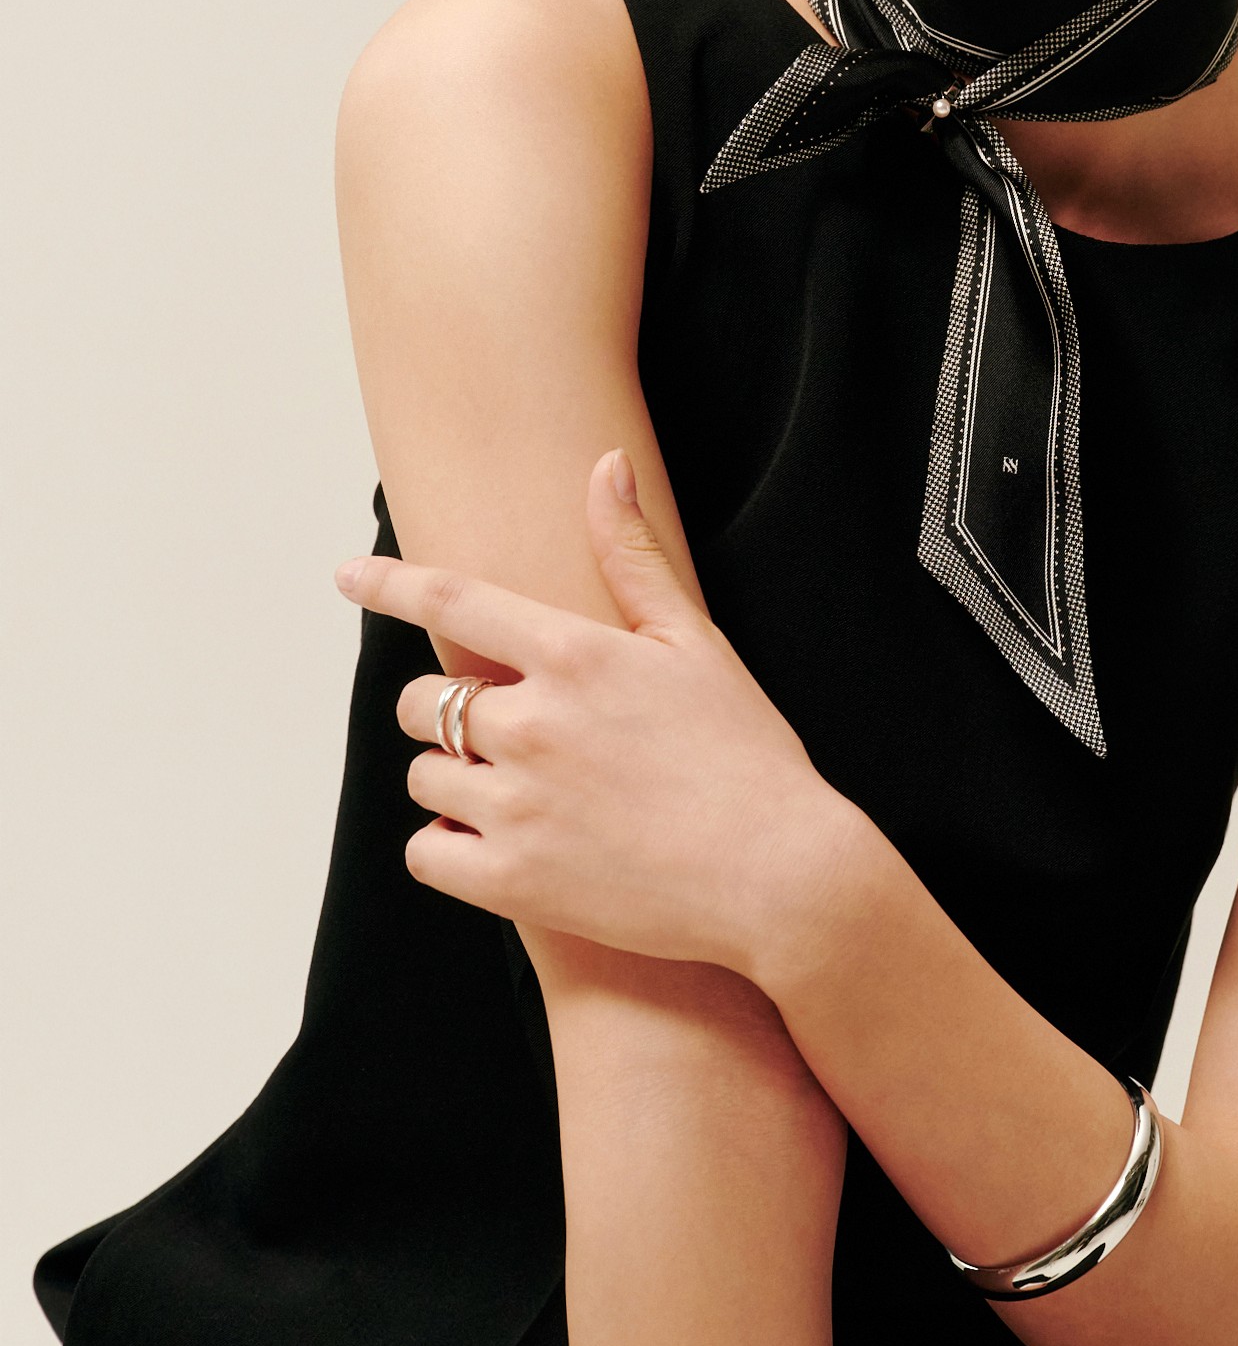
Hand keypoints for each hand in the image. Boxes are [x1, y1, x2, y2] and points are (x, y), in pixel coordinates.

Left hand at [335, 451, 857, 983]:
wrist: (781, 876)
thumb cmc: (746, 753)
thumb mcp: (697, 641)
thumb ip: (634, 555)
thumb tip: (607, 464)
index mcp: (575, 656)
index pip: (451, 601)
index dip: (389, 585)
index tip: (349, 577)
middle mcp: (533, 724)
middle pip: (425, 703)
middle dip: (447, 712)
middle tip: (502, 735)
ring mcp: (518, 806)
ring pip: (424, 778)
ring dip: (452, 781)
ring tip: (517, 795)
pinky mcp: (513, 881)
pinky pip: (427, 854)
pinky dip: (448, 848)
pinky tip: (499, 845)